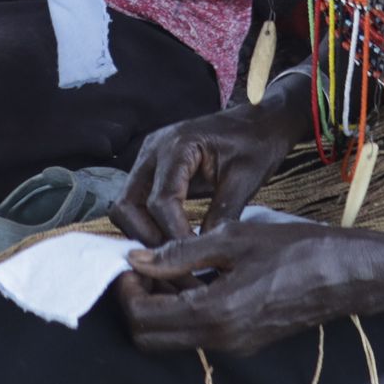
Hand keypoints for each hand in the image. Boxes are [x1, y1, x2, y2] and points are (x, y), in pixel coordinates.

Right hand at [112, 98, 305, 247]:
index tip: (195, 257)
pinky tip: (169, 239)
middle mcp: (152, 150)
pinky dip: (145, 223)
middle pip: (128, 204)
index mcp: (177, 147)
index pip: (161, 201)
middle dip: (148, 237)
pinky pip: (135, 200)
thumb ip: (222, 213)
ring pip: (125, 205)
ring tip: (172, 253)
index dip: (174, 234)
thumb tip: (204, 251)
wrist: (258, 123)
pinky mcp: (150, 167)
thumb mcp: (245, 180)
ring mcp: (147, 158)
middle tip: (177, 260)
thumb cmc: (255, 146)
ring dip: (142, 232)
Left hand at [116, 223, 373, 356]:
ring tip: (165, 266)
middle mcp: (220, 340)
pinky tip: (190, 276)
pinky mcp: (244, 341)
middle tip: (142, 267)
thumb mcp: (231, 239)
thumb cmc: (293, 249)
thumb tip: (136, 259)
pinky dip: (181, 310)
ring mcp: (233, 345)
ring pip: (172, 339)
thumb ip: (179, 253)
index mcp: (214, 314)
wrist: (347, 274)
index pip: (143, 318)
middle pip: (150, 338)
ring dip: (158, 307)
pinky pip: (196, 334)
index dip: (125, 289)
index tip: (128, 260)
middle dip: (136, 303)